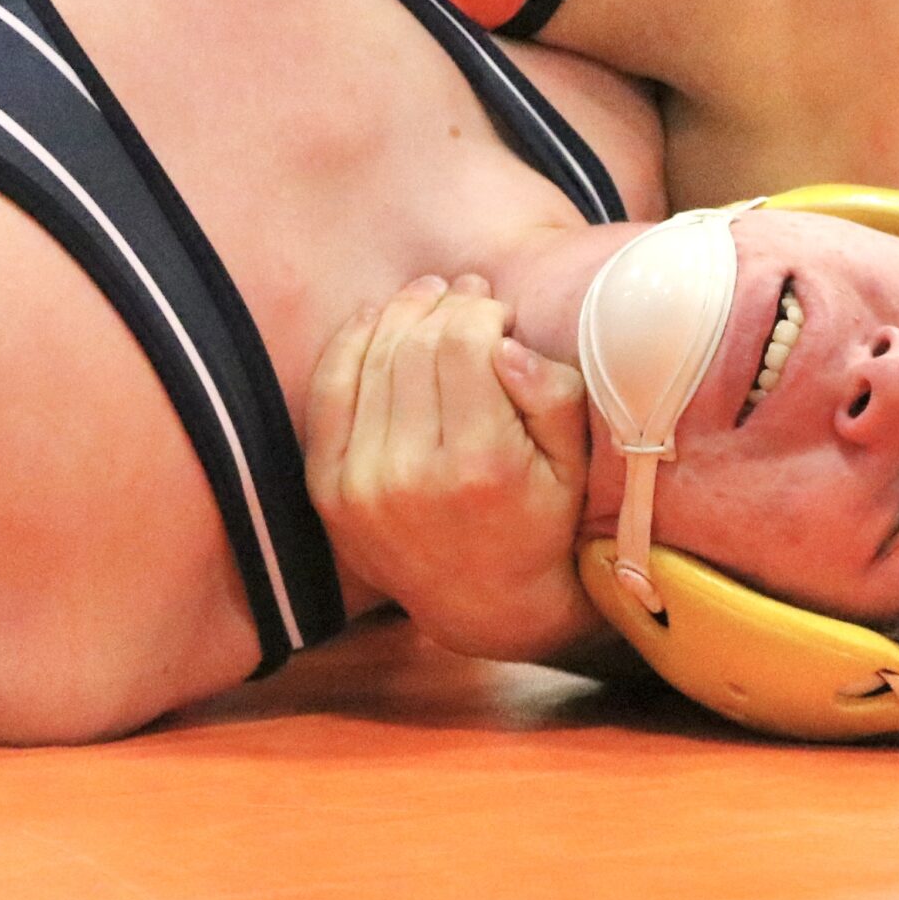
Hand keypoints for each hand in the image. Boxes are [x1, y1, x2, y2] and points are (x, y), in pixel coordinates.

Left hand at [306, 277, 598, 659]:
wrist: (481, 603)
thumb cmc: (539, 521)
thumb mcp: (571, 465)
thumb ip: (553, 398)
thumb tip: (506, 346)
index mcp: (479, 467)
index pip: (462, 346)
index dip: (478, 312)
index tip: (496, 309)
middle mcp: (410, 476)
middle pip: (415, 346)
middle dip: (443, 307)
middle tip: (465, 296)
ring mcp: (360, 483)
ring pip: (370, 358)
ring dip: (400, 315)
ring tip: (428, 300)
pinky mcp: (327, 488)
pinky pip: (328, 390)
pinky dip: (351, 343)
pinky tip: (376, 320)